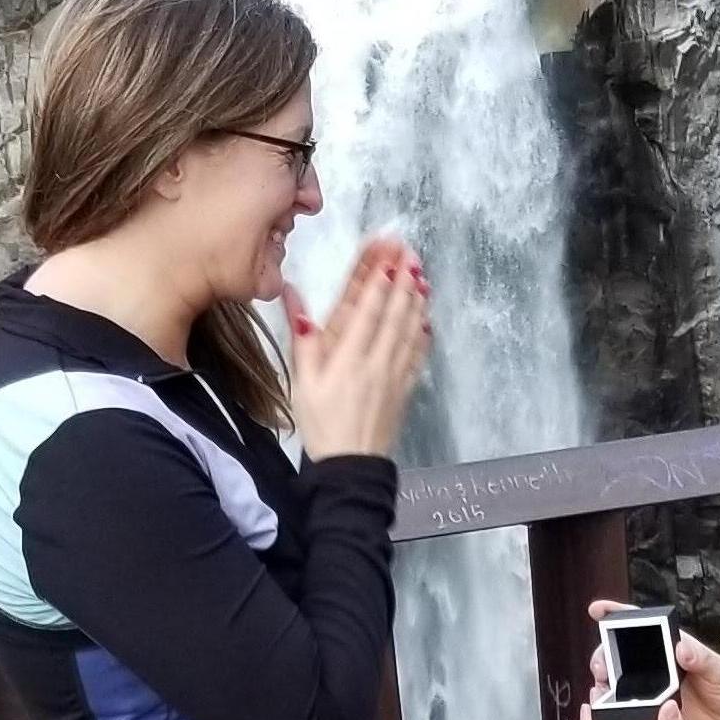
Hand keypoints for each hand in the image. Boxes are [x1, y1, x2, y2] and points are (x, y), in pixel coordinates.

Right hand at [283, 235, 431, 459]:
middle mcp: (376, 362)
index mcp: (349, 358)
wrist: (349, 467)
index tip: (386, 254)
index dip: (378, 279)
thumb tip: (292, 296)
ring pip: (410, 330)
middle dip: (402, 280)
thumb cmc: (321, 426)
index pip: (367, 310)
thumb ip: (302, 337)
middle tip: (409, 252)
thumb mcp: (301, 382)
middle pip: (393, 313)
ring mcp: (394, 376)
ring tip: (422, 274)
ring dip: (416, 300)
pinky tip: (427, 319)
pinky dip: (423, 335)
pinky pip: (418, 357)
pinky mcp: (404, 390)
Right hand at [587, 600, 719, 719]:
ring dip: (605, 682)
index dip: (617, 614)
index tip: (597, 610)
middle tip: (601, 665)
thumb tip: (681, 648)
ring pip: (619, 680)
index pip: (642, 625)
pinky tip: (608, 708)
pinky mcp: (653, 712)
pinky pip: (628, 708)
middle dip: (603, 654)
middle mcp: (659, 666)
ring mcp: (653, 689)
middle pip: (620, 653)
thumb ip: (702, 658)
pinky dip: (615, 707)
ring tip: (602, 686)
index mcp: (673, 647)